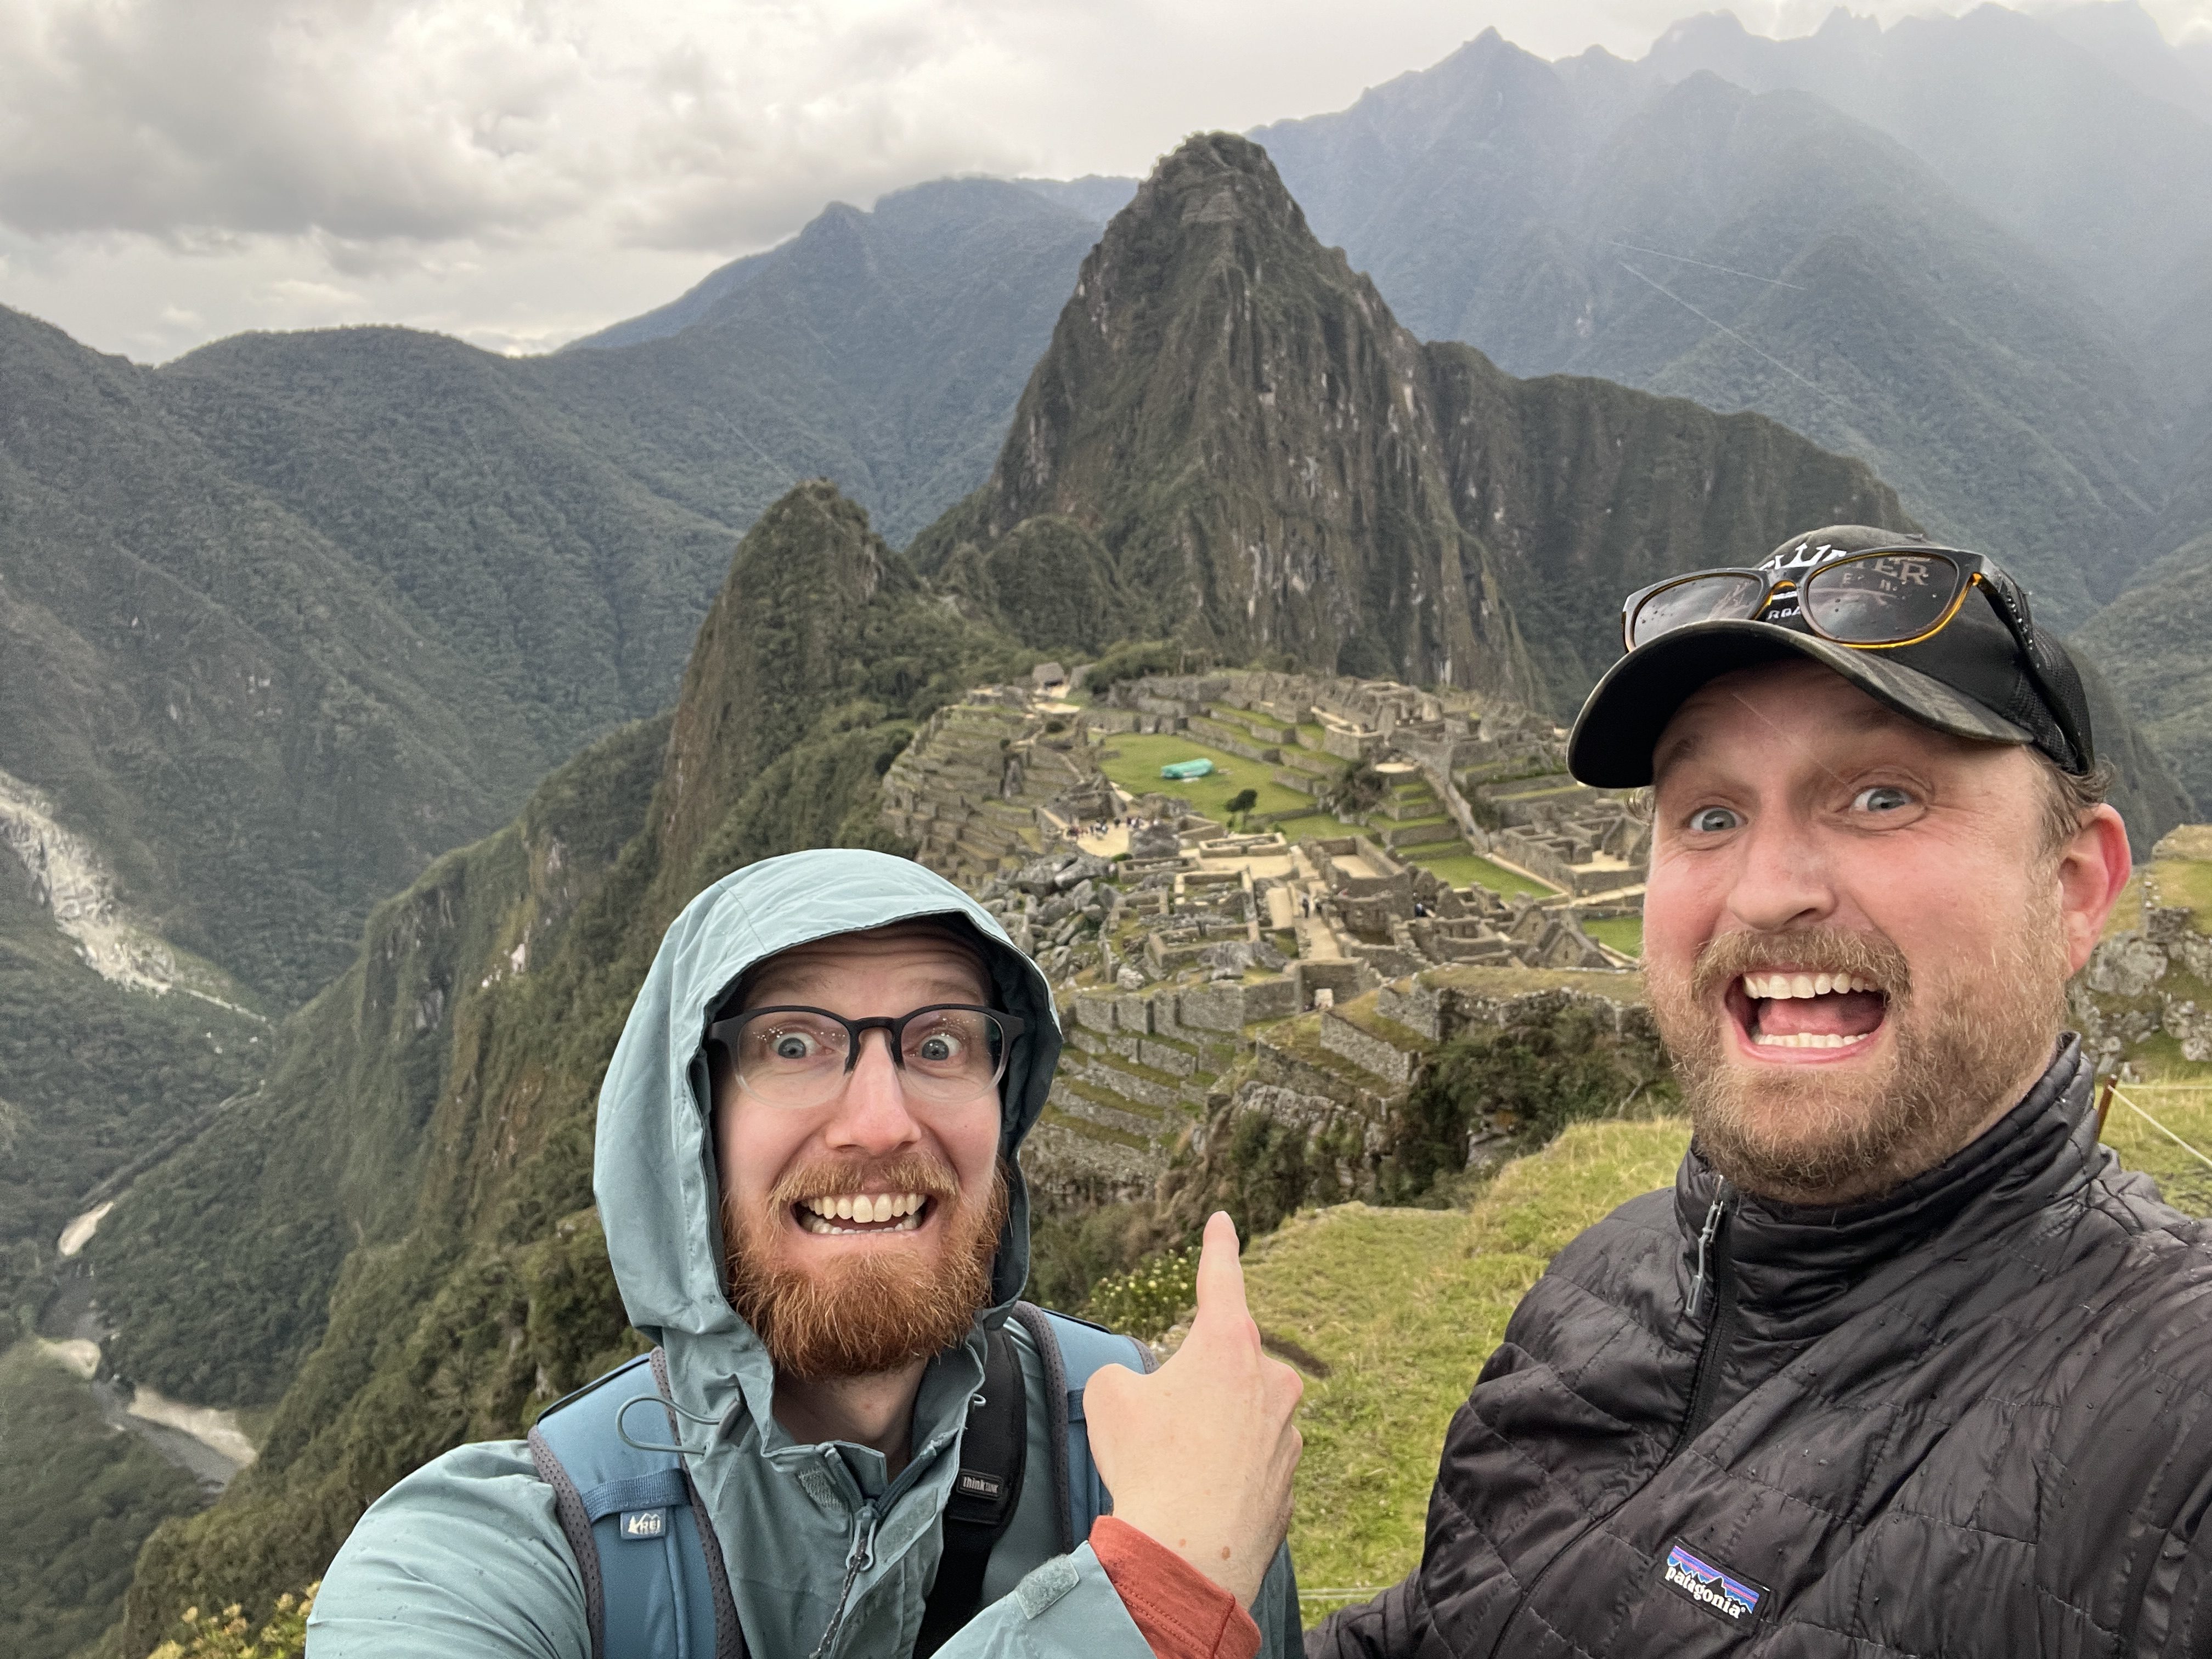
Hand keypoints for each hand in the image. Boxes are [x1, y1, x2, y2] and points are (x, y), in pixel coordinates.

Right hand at [1083, 1211, 1303, 1607]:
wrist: (1187, 1553)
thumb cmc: (1149, 1464)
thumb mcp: (1108, 1398)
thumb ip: (1124, 1376)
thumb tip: (1138, 1390)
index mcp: (1228, 1344)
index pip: (1221, 1277)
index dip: (1217, 1246)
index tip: (1223, 1221)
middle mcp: (1270, 1379)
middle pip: (1224, 1364)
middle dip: (1192, 1388)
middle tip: (1160, 1427)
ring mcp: (1288, 1432)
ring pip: (1238, 1417)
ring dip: (1209, 1434)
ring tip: (1175, 1473)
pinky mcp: (1290, 1481)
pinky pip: (1249, 1465)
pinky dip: (1224, 1475)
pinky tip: (1197, 1502)